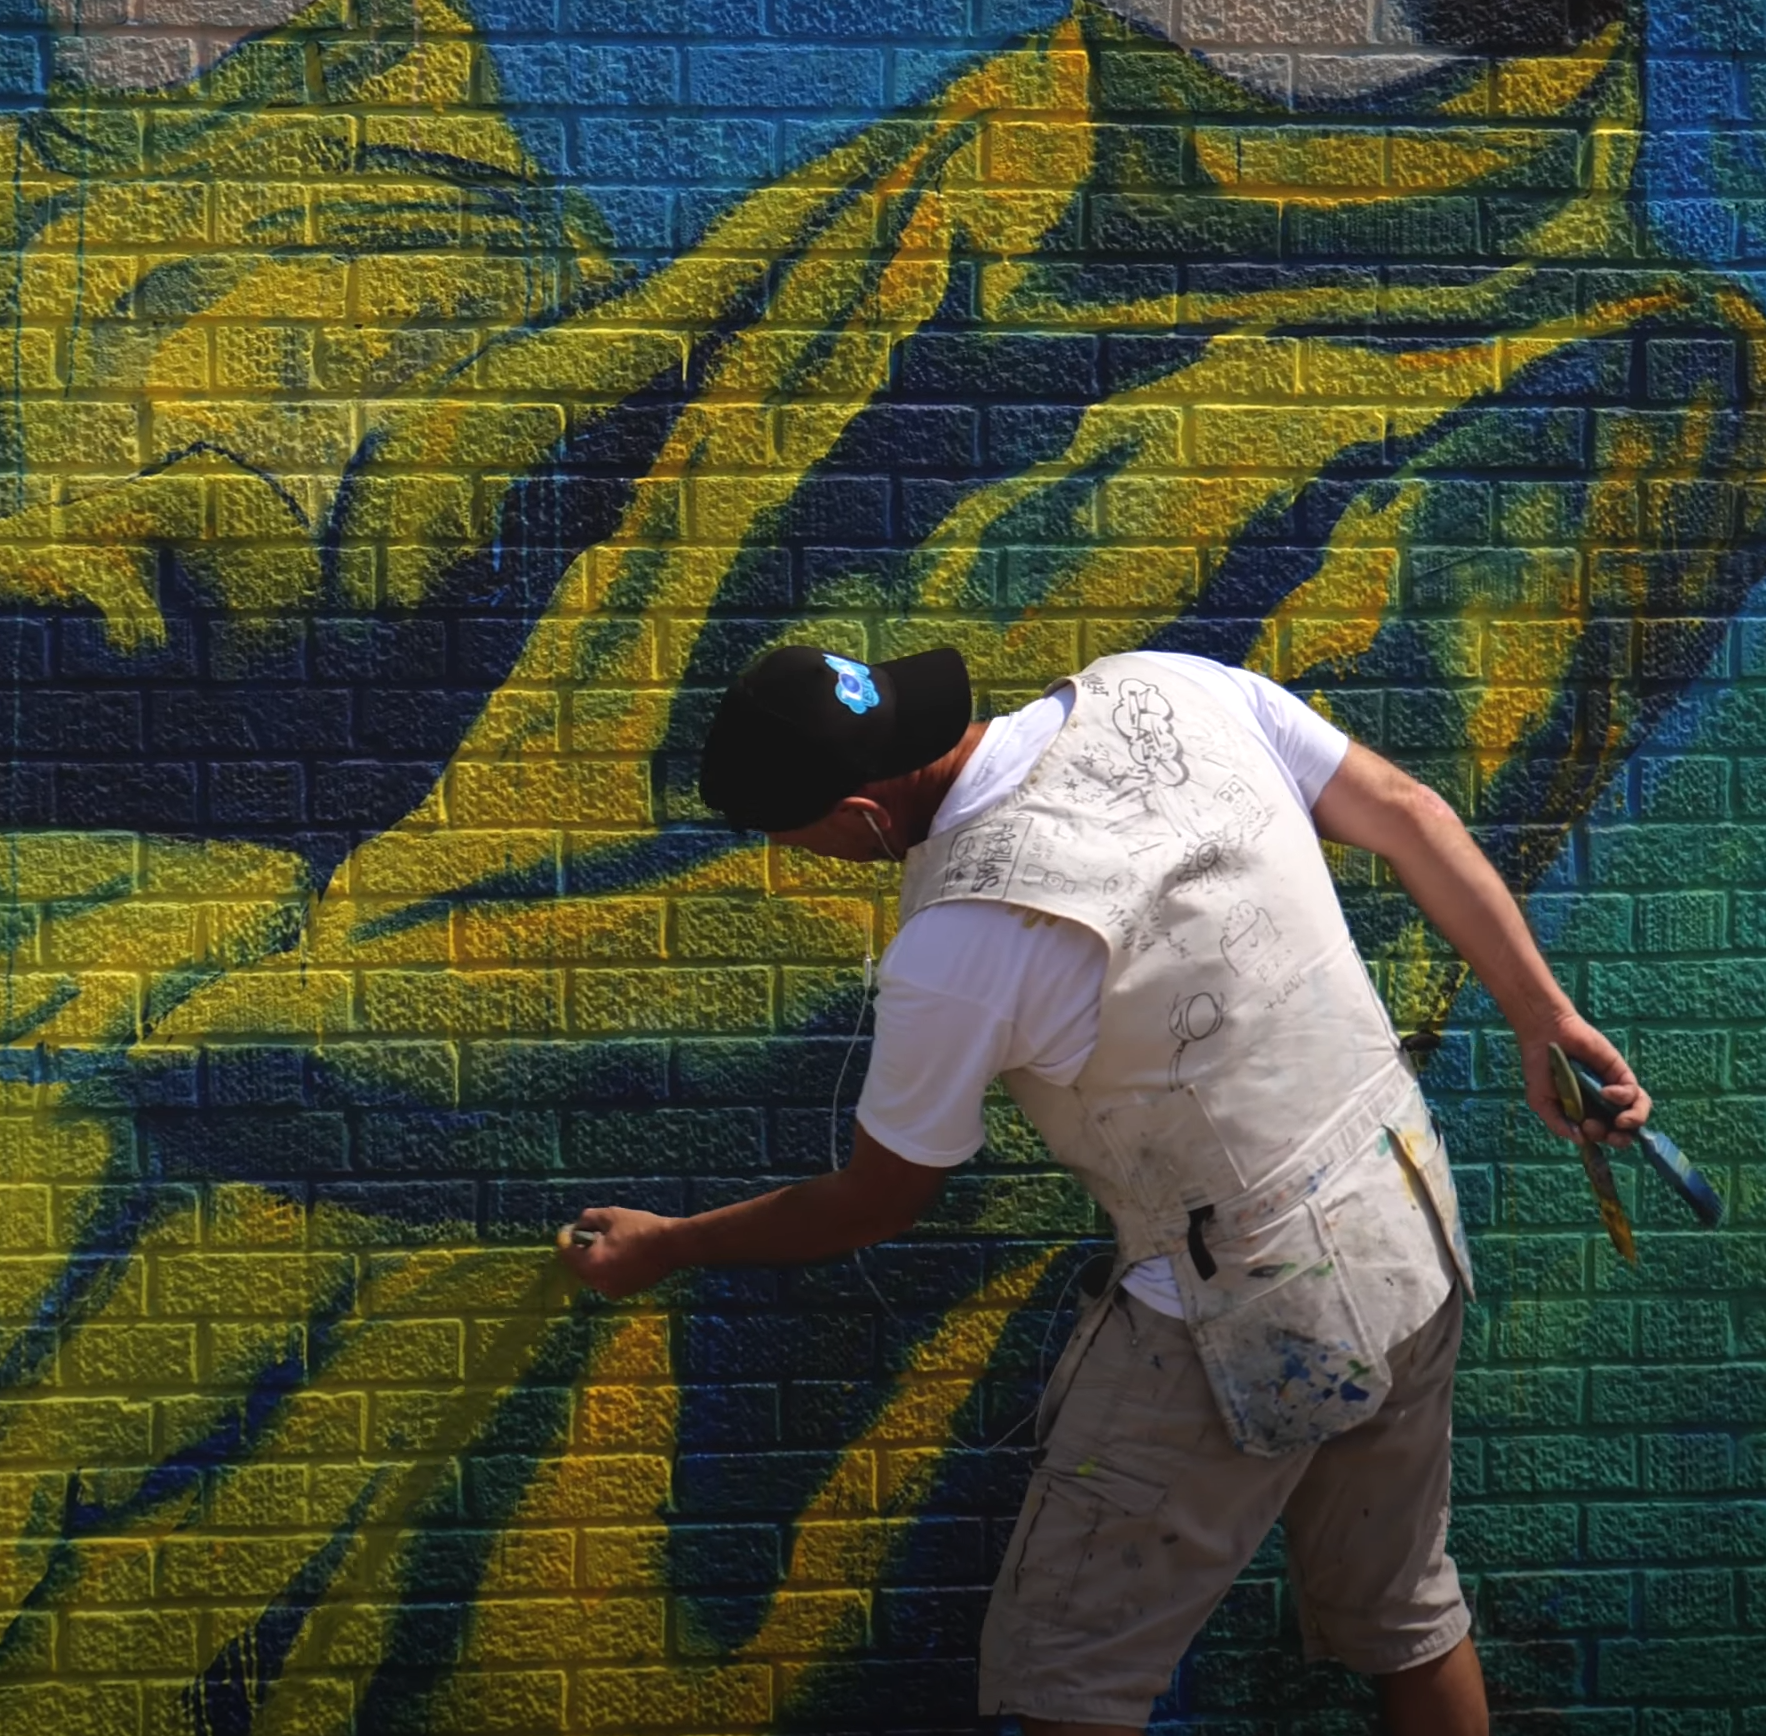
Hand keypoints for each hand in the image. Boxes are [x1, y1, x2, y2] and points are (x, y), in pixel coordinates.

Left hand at [555, 1207, 678, 1298]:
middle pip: (579, 1266)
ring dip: (595, 1259)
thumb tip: (576, 1226)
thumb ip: (587, 1219)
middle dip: (581, 1250)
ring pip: (594, 1273)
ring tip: (608, 1242)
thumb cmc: (640, 1228)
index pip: (567, 1253)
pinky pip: (607, 1278)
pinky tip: (621, 1253)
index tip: (571, 1227)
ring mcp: (612, 1290)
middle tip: (591, 1233)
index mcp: (590, 1266)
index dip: (566, 1237)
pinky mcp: (625, 1292)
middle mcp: (597, 1283)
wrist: (672, 1245)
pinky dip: (608, 1267)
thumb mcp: (610, 1215)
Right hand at [1518, 1010, 1650, 1145]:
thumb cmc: (1540, 1068)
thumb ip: (1558, 1123)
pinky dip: (1623, 1096)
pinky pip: (1633, 1091)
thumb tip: (1581, 1140)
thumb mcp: (1541, 1101)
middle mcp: (1603, 1103)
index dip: (1602, 1139)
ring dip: (1634, 1120)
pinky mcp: (1621, 1072)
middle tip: (1610, 1134)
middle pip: (1625, 1128)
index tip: (1587, 1131)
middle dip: (1622, 1138)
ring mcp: (1614, 1087)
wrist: (1544, 1036)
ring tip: (1621, 1122)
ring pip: (1637, 1110)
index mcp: (1586, 1113)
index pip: (1604, 1134)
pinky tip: (1605, 1092)